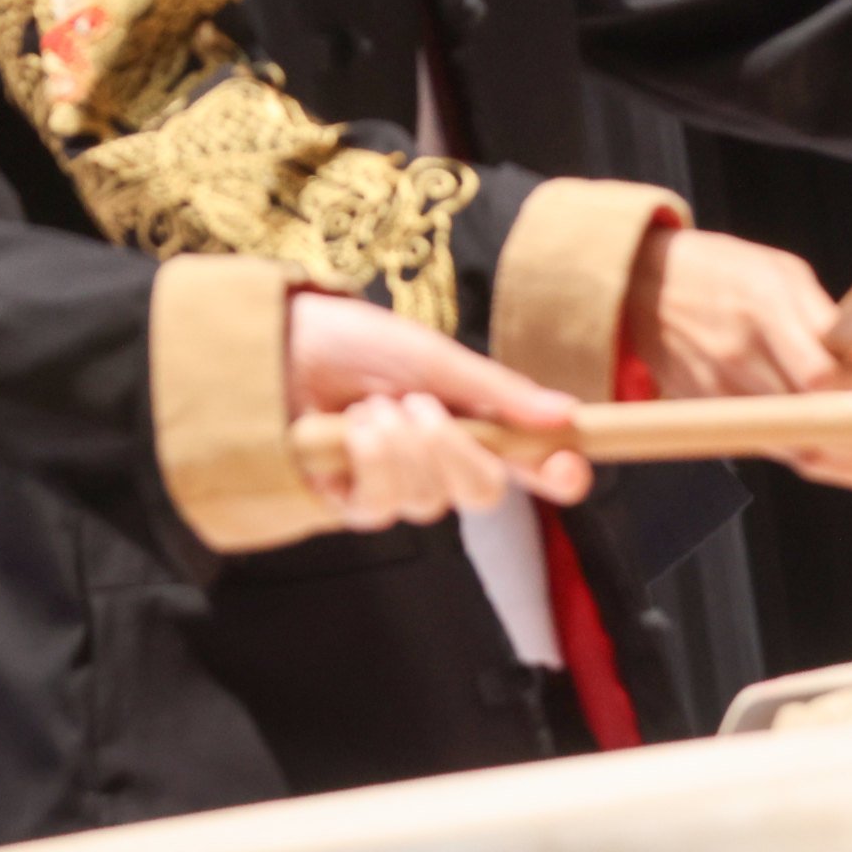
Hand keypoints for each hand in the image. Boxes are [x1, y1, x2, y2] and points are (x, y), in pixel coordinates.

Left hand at [287, 292, 592, 525]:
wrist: (284, 343)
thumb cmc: (358, 344)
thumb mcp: (435, 358)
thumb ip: (497, 391)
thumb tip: (565, 415)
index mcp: (475, 425)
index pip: (532, 467)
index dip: (558, 474)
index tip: (568, 464)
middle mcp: (441, 465)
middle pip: (484, 494)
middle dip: (457, 451)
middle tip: (424, 406)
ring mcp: (397, 489)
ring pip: (430, 501)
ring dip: (401, 445)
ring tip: (373, 404)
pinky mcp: (351, 504)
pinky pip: (380, 507)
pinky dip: (370, 458)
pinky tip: (353, 426)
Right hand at [624, 227, 851, 493]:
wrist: (638, 290)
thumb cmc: (718, 272)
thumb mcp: (779, 272)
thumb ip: (829, 317)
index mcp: (758, 314)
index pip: (815, 378)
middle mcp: (737, 364)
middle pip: (813, 427)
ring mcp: (721, 400)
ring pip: (798, 452)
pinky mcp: (714, 421)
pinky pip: (777, 451)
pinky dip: (825, 462)